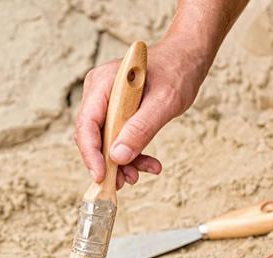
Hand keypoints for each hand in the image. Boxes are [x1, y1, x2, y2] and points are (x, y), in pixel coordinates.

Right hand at [75, 39, 208, 188]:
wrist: (186, 60)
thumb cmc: (177, 72)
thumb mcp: (164, 102)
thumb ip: (140, 129)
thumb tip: (118, 157)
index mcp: (102, 84)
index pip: (86, 125)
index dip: (91, 154)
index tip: (101, 177)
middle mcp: (98, 94)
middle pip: (91, 138)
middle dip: (107, 164)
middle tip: (124, 182)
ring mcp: (105, 105)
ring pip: (104, 144)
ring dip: (121, 164)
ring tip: (140, 174)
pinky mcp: (116, 115)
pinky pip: (117, 141)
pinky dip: (131, 156)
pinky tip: (149, 164)